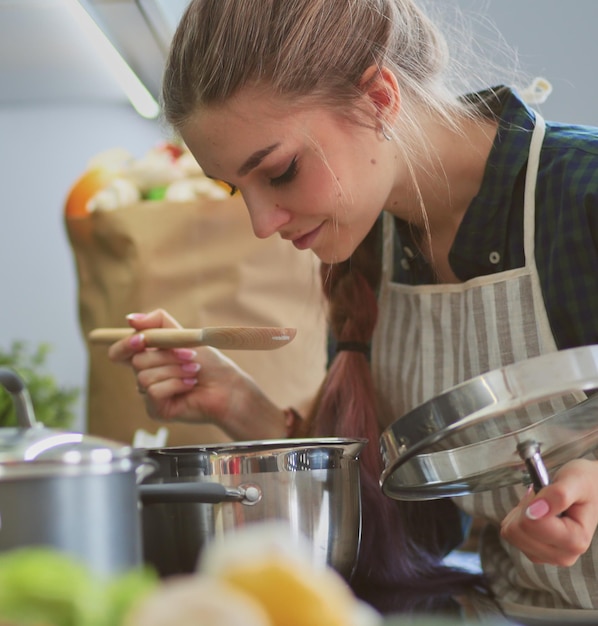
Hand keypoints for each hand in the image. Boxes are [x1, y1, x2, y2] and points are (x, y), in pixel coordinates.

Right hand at [107, 309, 286, 439]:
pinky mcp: (156, 410)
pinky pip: (154, 392)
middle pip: (136, 361)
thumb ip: (159, 323)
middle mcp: (145, 375)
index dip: (125, 344)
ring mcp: (149, 394)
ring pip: (145, 377)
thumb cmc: (209, 363)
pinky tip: (190, 385)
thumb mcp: (184, 336)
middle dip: (167, 356)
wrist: (228, 387)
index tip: (142, 339)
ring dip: (175, 370)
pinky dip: (176, 385)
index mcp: (148, 357)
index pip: (119, 352)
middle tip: (190, 356)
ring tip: (194, 371)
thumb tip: (130, 318)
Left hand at [500, 458, 597, 565]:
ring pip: (511, 534)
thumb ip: (558, 495)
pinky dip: (517, 519)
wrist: (591, 490)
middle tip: (543, 498)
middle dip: (524, 508)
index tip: (545, 492)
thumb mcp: (576, 481)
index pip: (532, 524)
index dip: (532, 502)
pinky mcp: (535, 553)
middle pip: (518, 531)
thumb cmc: (584, 484)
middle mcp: (563, 555)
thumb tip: (534, 510)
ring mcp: (548, 556)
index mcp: (576, 541)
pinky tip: (534, 514)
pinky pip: (509, 534)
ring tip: (540, 506)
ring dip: (520, 513)